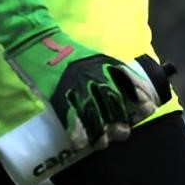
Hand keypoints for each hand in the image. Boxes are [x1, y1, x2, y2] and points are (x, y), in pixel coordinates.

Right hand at [0, 0, 165, 149]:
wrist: (35, 42)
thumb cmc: (66, 51)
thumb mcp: (94, 58)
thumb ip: (108, 72)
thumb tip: (126, 93)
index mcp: (103, 64)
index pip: (129, 82)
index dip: (140, 97)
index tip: (148, 109)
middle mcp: (93, 75)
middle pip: (114, 103)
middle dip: (121, 121)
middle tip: (122, 132)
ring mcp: (76, 86)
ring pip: (95, 115)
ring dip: (101, 133)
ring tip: (102, 142)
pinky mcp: (58, 95)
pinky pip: (71, 119)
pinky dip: (78, 134)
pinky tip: (81, 143)